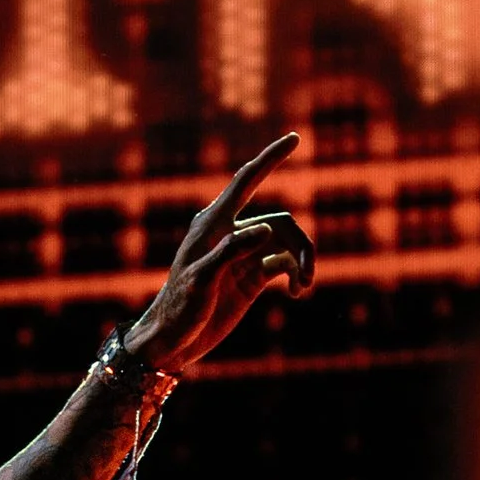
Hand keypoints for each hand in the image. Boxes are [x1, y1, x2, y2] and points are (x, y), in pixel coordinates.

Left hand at [127, 135, 314, 378]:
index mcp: (213, 224)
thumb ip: (231, 251)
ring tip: (304, 285)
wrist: (173, 340)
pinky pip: (284, 264)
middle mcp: (231, 233)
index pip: (246, 181)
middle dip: (299, 243)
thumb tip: (264, 229)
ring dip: (302, 261)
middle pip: (279, 222)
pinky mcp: (251, 276)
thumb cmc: (179, 308)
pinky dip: (296, 274)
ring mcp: (244, 254)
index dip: (270, 159)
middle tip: (306, 273)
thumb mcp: (202, 280)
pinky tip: (298, 292)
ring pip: (285, 244)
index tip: (295, 138)